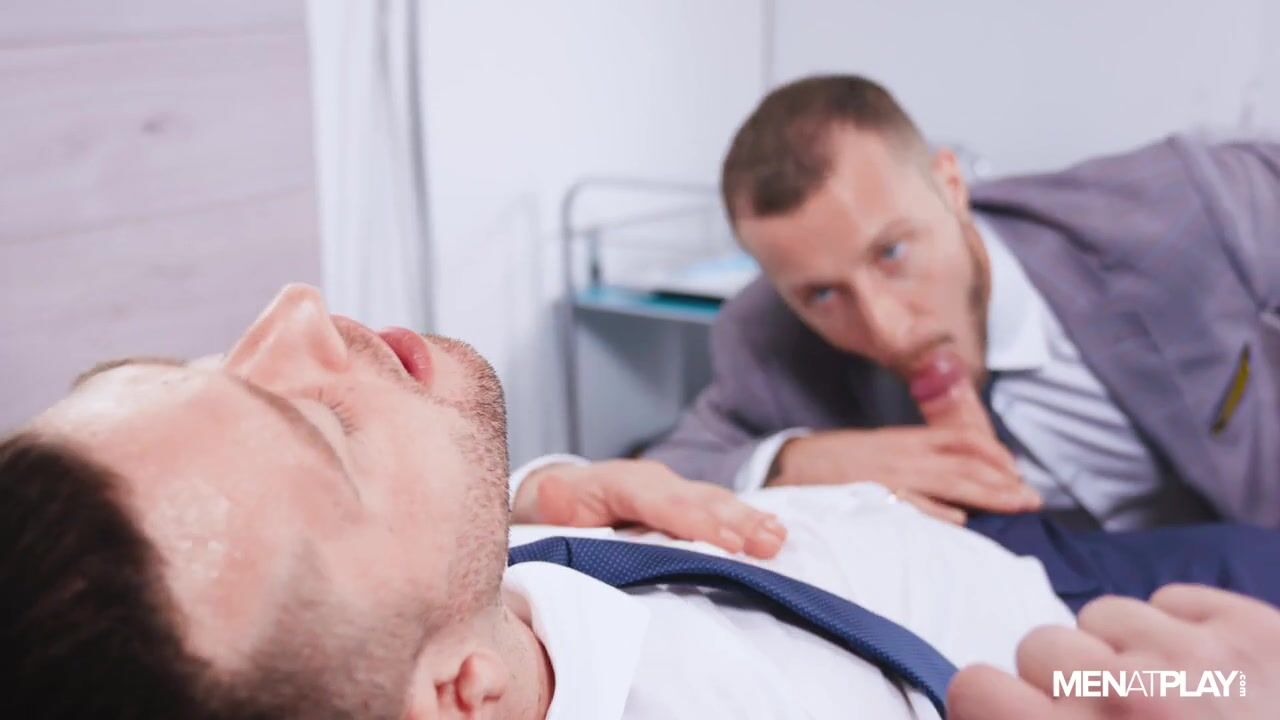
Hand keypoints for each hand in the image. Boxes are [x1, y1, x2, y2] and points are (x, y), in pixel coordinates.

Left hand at [512, 459, 786, 558]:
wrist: (556, 496)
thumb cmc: (553, 510)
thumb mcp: (546, 507)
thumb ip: (555, 502)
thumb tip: (553, 491)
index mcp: (620, 484)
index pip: (661, 502)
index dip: (694, 521)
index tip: (727, 541)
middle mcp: (653, 482)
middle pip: (698, 500)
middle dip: (734, 521)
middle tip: (766, 542)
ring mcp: (672, 491)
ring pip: (714, 502)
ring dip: (748, 520)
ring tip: (777, 539)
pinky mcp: (684, 504)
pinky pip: (718, 509)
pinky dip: (747, 520)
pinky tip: (775, 534)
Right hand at [772, 425, 1037, 523]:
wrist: (792, 465)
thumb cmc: (839, 461)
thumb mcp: (883, 447)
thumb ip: (918, 454)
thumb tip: (956, 473)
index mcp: (908, 439)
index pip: (963, 438)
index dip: (996, 452)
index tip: (1017, 471)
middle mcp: (905, 454)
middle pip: (966, 462)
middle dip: (1004, 481)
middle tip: (1033, 499)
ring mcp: (890, 476)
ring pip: (949, 481)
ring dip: (988, 494)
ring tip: (1017, 506)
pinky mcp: (872, 496)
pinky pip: (911, 503)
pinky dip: (937, 511)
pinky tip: (961, 520)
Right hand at [949, 585, 1279, 718]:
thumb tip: (1003, 713)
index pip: (976, 686)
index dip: (995, 709)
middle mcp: (1128, 696)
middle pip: (1040, 645)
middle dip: (1068, 685)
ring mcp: (1196, 654)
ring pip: (1106, 614)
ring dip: (1127, 655)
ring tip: (1176, 707)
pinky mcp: (1254, 626)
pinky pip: (1172, 599)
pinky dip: (1185, 636)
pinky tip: (1219, 685)